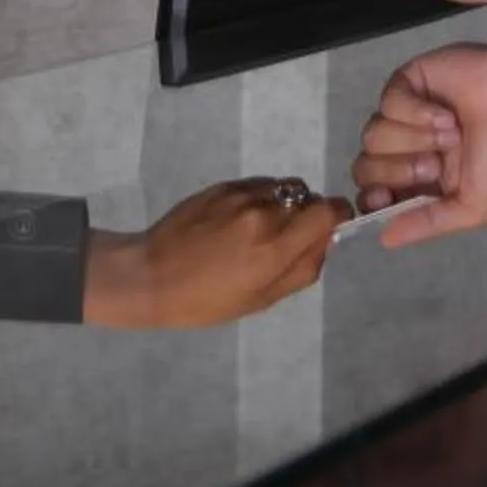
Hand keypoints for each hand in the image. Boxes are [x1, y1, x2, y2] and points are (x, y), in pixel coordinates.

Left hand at [82, 177, 352, 329]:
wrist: (150, 276)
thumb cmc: (205, 301)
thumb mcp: (261, 299)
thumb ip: (301, 269)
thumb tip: (325, 242)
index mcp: (275, 247)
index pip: (330, 210)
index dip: (337, 217)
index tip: (328, 229)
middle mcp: (263, 213)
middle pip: (309, 197)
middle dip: (307, 215)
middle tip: (286, 239)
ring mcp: (241, 195)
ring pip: (284, 188)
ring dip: (284, 204)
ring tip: (259, 229)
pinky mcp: (223, 185)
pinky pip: (259, 185)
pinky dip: (260, 199)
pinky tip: (238, 221)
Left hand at [347, 42, 486, 248]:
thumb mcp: (476, 206)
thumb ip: (430, 223)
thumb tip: (386, 239)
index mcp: (417, 184)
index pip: (371, 195)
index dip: (370, 198)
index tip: (383, 196)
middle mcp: (404, 151)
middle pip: (365, 167)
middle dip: (398, 170)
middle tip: (434, 164)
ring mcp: (402, 116)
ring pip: (373, 136)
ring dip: (415, 138)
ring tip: (451, 134)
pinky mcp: (406, 84)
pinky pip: (388, 103)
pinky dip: (417, 112)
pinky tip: (445, 114)